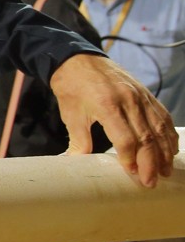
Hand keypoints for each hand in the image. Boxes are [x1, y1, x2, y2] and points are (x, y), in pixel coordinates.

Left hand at [50, 53, 179, 187]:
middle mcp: (129, 101)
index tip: (132, 175)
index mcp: (108, 106)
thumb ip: (78, 140)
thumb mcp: (71, 114)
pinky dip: (169, 135)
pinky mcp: (146, 94)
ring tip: (164, 172)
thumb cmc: (72, 87)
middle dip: (150, 163)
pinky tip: (170, 150)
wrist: (78, 58)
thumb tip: (76, 163)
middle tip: (150, 183)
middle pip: (147, 137)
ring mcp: (140, 96)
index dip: (131, 159)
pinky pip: (163, 116)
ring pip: (159, 128)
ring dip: (163, 153)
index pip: (126, 139)